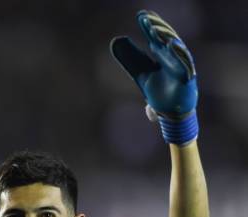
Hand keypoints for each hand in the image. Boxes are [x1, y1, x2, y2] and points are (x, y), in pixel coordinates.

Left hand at [111, 10, 197, 144]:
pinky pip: (185, 64)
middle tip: (145, 18)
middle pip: (166, 39)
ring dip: (166, 38)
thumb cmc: (159, 92)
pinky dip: (179, 54)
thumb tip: (115, 40)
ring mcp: (181, 67)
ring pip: (175, 48)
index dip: (149, 27)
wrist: (171, 113)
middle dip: (157, 28)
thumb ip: (130, 58)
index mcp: (162, 55)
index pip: (155, 37)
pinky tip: (172, 45)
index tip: (140, 16)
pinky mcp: (187, 78)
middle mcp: (173, 58)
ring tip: (155, 29)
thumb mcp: (140, 72)